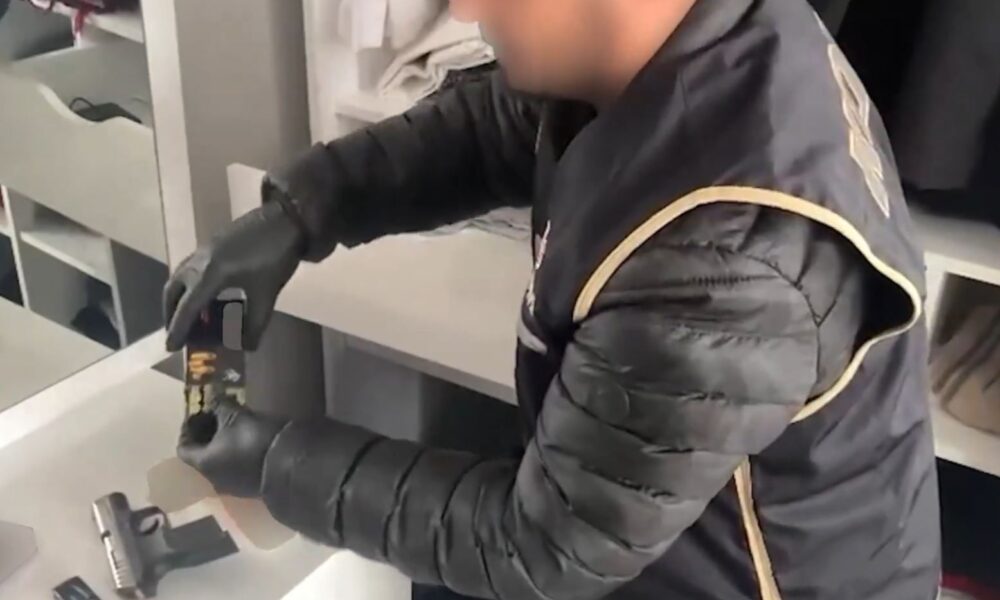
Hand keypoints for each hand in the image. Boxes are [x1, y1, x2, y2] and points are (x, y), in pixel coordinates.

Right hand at [163, 199, 305, 351]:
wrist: (286, 219)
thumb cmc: (276, 257)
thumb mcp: (266, 294)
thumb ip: (255, 323)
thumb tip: (247, 346)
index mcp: (210, 274)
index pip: (187, 308)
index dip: (178, 329)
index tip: (170, 347)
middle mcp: (199, 261)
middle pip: (174, 291)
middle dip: (172, 314)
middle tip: (179, 332)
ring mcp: (203, 250)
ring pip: (180, 278)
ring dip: (181, 298)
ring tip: (193, 316)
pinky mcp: (212, 243)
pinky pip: (191, 269)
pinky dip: (191, 285)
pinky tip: (209, 295)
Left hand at [177, 397, 287, 497]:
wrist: (288, 465)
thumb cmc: (254, 439)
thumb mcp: (236, 416)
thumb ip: (219, 406)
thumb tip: (212, 396)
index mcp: (203, 462)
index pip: (184, 447)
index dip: (188, 428)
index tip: (197, 413)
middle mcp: (213, 478)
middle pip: (201, 455)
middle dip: (206, 434)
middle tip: (215, 416)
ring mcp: (233, 485)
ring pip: (219, 462)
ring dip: (221, 444)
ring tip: (233, 425)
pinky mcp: (250, 486)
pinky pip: (234, 467)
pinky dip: (234, 453)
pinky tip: (247, 439)